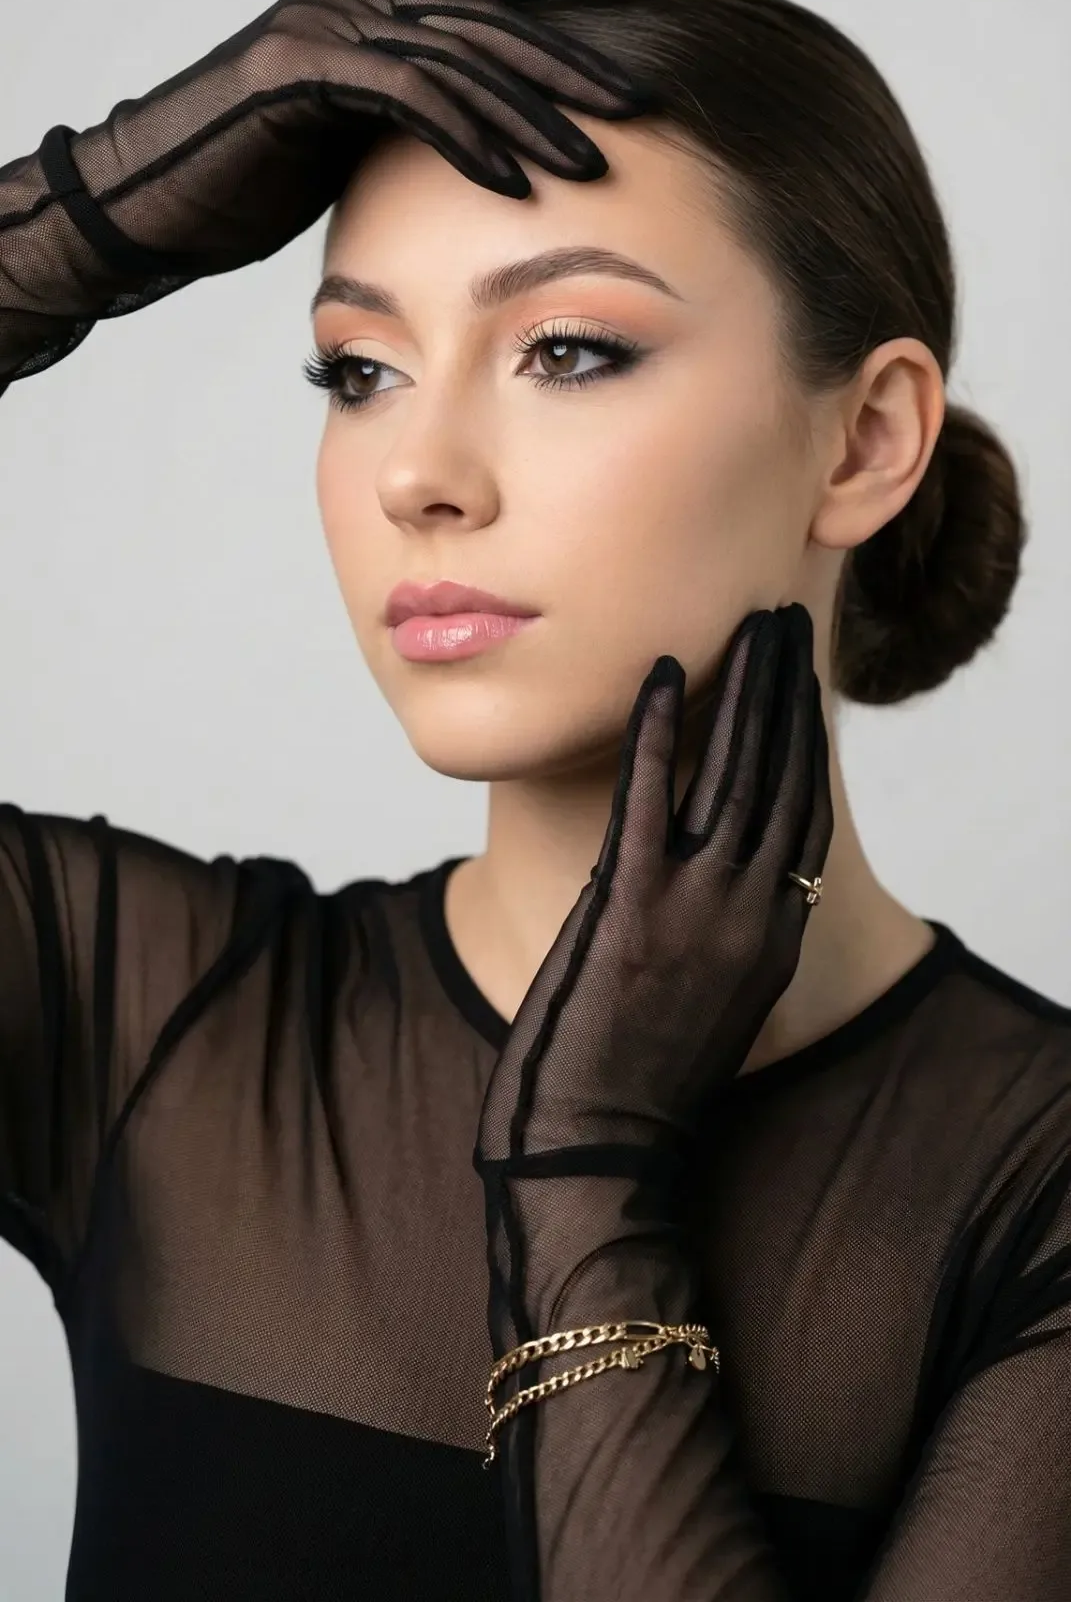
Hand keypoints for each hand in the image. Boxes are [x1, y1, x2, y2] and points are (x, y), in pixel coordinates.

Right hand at [0, 0, 656, 388]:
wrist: (145, 203)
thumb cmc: (242, 185)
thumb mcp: (345, 144)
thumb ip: (405, 125)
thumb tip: (474, 147)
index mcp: (368, 12)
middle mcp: (350, 2)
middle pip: (486, 19)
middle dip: (570, 55)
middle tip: (643, 91)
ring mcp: (322, 27)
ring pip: (454, 60)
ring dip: (530, 114)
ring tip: (595, 158)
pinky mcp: (296, 71)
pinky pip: (403, 98)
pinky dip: (464, 138)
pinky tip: (514, 179)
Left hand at [475, 604, 832, 1182]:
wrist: (594, 1155)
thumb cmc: (638, 1087)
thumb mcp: (711, 1007)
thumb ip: (725, 936)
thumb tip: (711, 876)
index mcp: (774, 937)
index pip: (804, 815)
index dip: (804, 739)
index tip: (800, 680)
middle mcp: (751, 916)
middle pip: (782, 778)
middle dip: (786, 691)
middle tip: (783, 622)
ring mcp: (695, 911)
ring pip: (734, 776)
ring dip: (742, 690)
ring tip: (749, 625)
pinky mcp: (629, 910)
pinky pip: (651, 800)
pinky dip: (657, 731)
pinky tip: (660, 675)